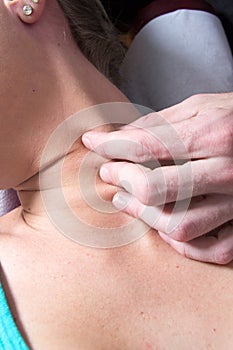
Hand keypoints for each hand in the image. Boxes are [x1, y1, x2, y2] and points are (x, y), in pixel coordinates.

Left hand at [82, 93, 232, 263]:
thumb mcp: (201, 106)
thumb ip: (160, 122)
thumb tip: (117, 136)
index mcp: (215, 135)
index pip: (147, 146)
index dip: (112, 147)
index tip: (93, 145)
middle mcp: (227, 172)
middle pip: (156, 189)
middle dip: (122, 180)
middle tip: (109, 172)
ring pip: (178, 226)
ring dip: (144, 215)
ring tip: (126, 199)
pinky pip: (206, 249)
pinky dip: (178, 242)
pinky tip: (164, 225)